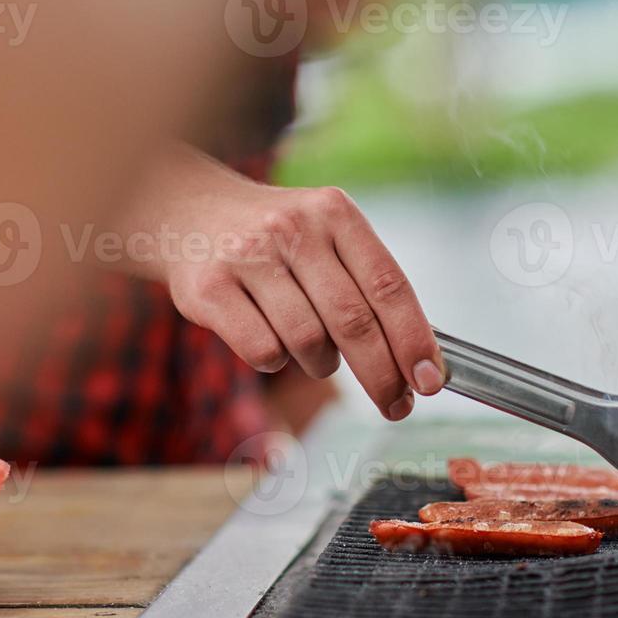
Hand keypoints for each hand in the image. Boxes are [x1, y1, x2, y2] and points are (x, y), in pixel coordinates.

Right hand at [116, 148, 446, 420]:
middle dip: (382, 375)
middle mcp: (293, 228)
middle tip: (395, 405)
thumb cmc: (275, 238)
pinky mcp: (209, 288)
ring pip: (309, 342)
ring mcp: (248, 256)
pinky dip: (276, 359)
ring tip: (316, 353)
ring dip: (322, 364)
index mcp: (335, 213)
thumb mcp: (325, 234)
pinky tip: (271, 340)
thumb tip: (420, 360)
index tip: (431, 380)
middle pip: (354, 322)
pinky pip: (264, 351)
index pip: (389, 285)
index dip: (414, 340)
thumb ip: (368, 283)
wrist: (187, 212)